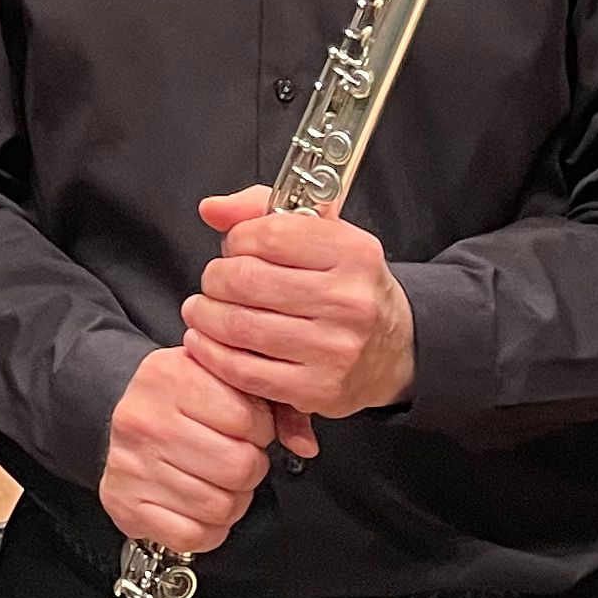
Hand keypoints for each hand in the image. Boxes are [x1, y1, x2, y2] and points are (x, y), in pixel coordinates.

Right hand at [99, 345, 279, 554]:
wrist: (115, 416)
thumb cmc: (177, 399)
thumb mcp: (218, 377)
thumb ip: (269, 401)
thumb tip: (304, 443)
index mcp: (171, 376)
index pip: (247, 420)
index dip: (260, 430)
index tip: (246, 429)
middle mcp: (147, 419)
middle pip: (238, 468)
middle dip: (249, 468)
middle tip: (236, 459)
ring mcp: (133, 465)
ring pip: (219, 506)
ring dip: (231, 501)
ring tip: (217, 481)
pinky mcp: (127, 503)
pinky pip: (193, 536)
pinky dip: (207, 529)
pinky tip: (199, 505)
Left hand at [178, 186, 414, 422]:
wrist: (393, 350)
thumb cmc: (348, 286)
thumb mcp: (323, 235)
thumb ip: (263, 211)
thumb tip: (212, 209)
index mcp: (353, 253)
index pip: (268, 235)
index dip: (237, 239)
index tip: (235, 248)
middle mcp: (349, 301)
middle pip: (245, 280)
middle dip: (215, 278)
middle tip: (214, 282)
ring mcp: (335, 348)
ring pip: (239, 326)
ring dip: (206, 316)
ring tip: (204, 310)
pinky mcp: (318, 388)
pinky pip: (244, 371)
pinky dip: (214, 354)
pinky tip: (209, 341)